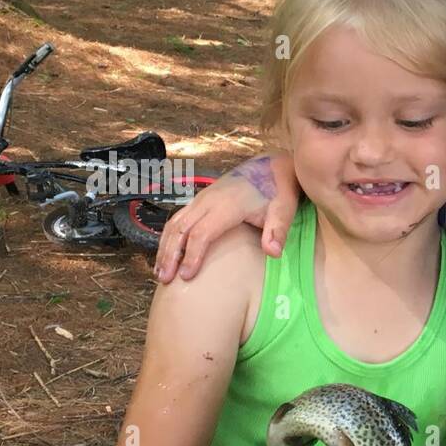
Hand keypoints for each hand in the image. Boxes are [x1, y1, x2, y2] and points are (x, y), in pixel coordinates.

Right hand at [154, 155, 298, 282]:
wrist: (271, 165)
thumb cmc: (278, 190)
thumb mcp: (284, 209)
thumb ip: (278, 230)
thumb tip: (273, 253)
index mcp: (227, 204)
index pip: (202, 232)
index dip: (192, 255)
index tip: (187, 276)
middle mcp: (208, 200)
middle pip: (181, 229)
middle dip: (170, 255)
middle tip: (165, 280)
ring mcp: (202, 198)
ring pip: (175, 223)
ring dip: (165, 248)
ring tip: (160, 273)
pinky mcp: (200, 200)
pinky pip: (178, 219)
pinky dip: (169, 238)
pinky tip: (168, 255)